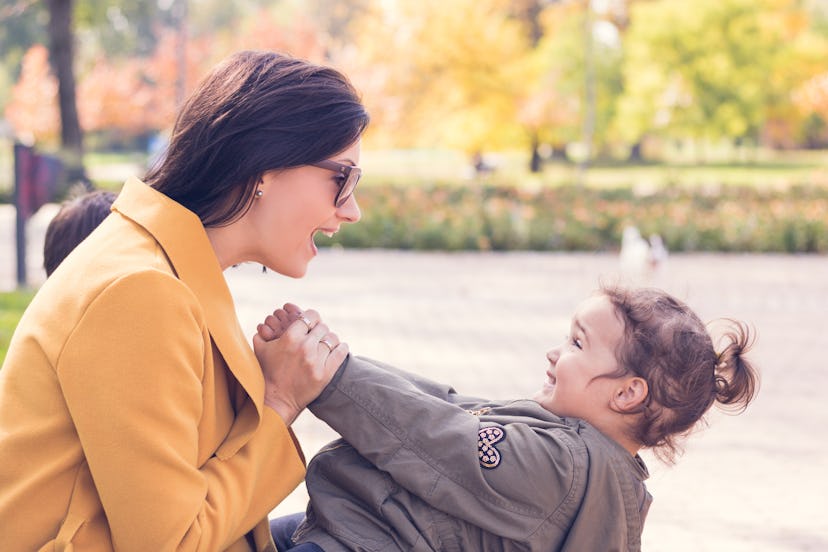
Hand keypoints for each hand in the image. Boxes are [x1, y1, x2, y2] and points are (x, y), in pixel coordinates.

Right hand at [252, 305, 347, 424]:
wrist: (276, 400)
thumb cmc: (267, 373)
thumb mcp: (261, 349)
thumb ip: (262, 332)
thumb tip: (265, 322)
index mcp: (290, 338)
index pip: (310, 316)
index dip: (311, 318)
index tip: (311, 323)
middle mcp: (304, 347)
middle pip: (322, 327)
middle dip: (319, 330)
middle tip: (318, 335)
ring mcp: (316, 361)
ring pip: (332, 339)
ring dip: (330, 340)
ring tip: (327, 343)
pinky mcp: (325, 374)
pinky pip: (340, 353)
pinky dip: (342, 348)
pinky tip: (340, 347)